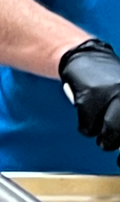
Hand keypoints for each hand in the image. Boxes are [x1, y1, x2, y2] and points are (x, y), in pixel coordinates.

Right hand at [60, 39, 119, 153]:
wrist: (84, 59)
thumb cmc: (109, 83)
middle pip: (118, 134)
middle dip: (112, 142)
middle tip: (107, 140)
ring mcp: (110, 96)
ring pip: (107, 137)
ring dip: (101, 136)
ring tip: (98, 121)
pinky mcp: (89, 97)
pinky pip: (87, 128)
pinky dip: (86, 126)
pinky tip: (87, 111)